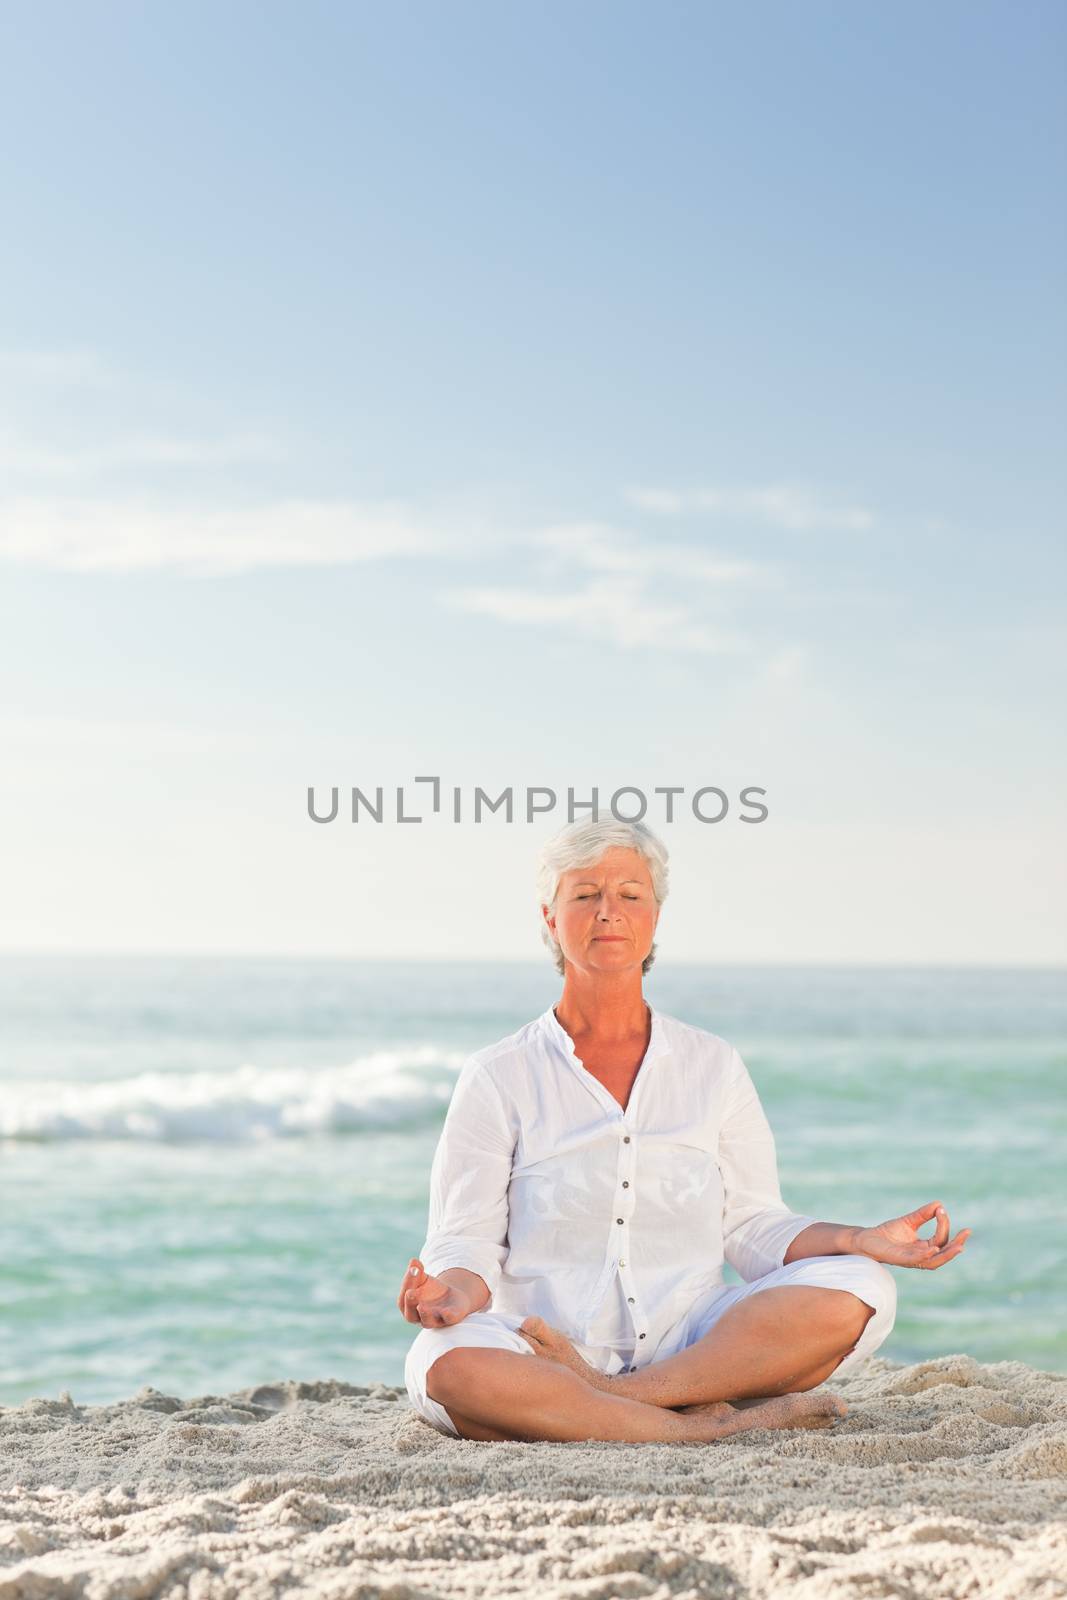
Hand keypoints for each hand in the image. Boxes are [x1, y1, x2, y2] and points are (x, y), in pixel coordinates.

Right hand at [396, 1257, 472, 1326]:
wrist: (453, 1298)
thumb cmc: (432, 1290)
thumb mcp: (424, 1279)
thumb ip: (417, 1271)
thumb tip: (413, 1261)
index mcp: (409, 1307)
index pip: (403, 1298)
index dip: (407, 1283)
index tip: (413, 1269)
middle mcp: (419, 1317)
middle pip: (411, 1314)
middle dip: (410, 1303)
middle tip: (410, 1292)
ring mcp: (435, 1320)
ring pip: (428, 1322)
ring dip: (425, 1314)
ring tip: (421, 1306)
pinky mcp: (451, 1318)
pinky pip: (448, 1319)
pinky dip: (447, 1315)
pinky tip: (446, 1311)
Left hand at [854, 1202, 970, 1268]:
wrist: (867, 1239)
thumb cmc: (888, 1233)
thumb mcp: (909, 1221)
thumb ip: (923, 1214)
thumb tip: (939, 1204)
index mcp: (924, 1248)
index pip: (941, 1239)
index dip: (944, 1225)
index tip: (942, 1209)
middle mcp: (921, 1256)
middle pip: (944, 1253)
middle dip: (957, 1244)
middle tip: (967, 1232)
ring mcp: (911, 1259)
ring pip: (934, 1261)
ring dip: (947, 1254)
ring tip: (959, 1246)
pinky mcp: (900, 1259)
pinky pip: (916, 1260)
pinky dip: (926, 1255)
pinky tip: (933, 1248)